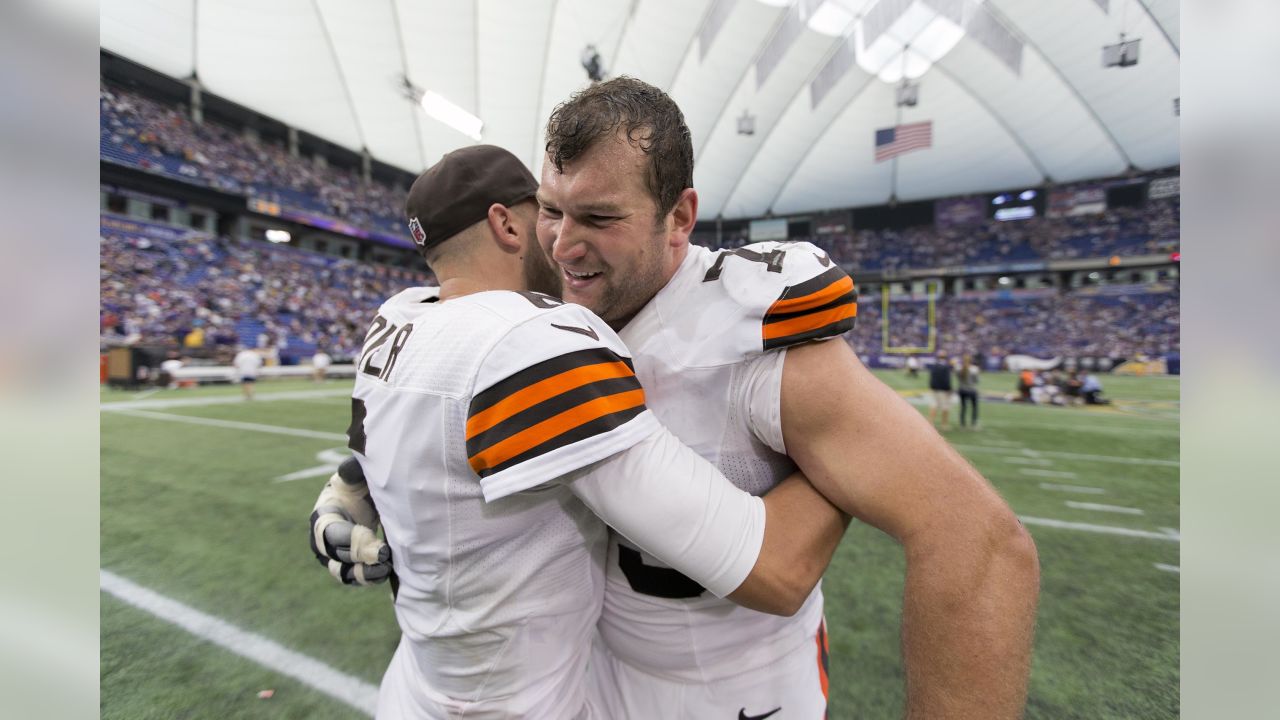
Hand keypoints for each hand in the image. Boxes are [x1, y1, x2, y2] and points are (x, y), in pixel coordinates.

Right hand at [309, 457, 392, 585]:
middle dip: (361, 555)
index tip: (370, 535)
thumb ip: (352, 470)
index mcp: (323, 516)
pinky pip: (356, 579)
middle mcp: (323, 541)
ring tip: (386, 568)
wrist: (365, 500)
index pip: (329, 533)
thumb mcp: (355, 474)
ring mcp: (334, 557)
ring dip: (365, 573)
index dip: (348, 538)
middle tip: (385, 553)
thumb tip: (351, 468)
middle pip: (337, 556)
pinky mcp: (350, 567)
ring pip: (344, 573)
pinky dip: (370, 578)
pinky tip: (387, 572)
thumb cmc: (358, 485)